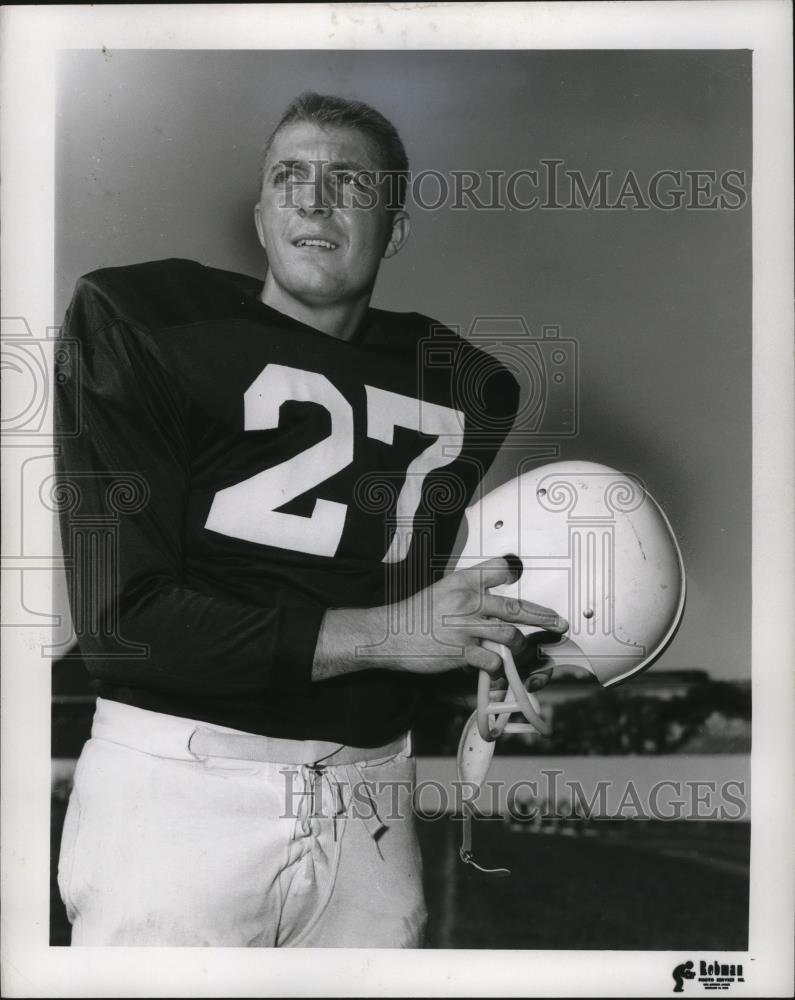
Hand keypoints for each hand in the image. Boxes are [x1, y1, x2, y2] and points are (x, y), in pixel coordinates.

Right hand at [372, 556, 567, 675]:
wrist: (388, 634)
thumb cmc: (416, 615)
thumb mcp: (443, 590)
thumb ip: (469, 592)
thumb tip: (494, 599)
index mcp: (463, 581)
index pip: (499, 570)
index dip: (515, 575)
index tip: (525, 581)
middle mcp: (466, 601)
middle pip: (515, 607)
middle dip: (543, 617)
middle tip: (558, 624)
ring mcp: (464, 627)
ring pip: (509, 635)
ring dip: (521, 647)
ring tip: (524, 651)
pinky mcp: (460, 651)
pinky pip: (493, 659)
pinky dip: (500, 666)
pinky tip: (498, 667)